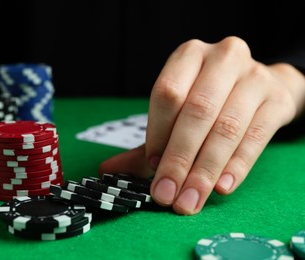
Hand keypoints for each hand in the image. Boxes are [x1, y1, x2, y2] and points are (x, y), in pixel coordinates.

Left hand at [99, 36, 304, 214]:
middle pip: (197, 111)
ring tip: (189, 200)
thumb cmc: (211, 101)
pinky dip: (236, 166)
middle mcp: (223, 57)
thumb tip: (107, 168)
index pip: (168, 92)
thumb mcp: (178, 112)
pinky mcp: (277, 100)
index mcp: (189, 55)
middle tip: (166, 195)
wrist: (262, 87)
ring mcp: (254, 76)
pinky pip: (255, 137)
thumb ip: (148, 141)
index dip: (158, 132)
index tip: (152, 167)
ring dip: (205, 170)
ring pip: (226, 127)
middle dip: (179, 158)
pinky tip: (221, 188)